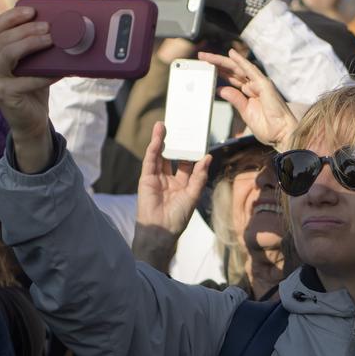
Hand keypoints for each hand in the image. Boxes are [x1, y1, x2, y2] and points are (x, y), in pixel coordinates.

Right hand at [0, 6, 55, 171]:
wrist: (32, 121)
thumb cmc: (34, 87)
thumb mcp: (34, 63)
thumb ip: (37, 44)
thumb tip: (60, 21)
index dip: (13, 16)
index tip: (33, 11)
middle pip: (3, 38)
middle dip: (28, 29)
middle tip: (50, 27)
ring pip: (8, 52)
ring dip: (31, 43)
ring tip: (52, 41)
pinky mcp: (2, 94)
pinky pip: (25, 79)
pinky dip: (44, 75)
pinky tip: (60, 71)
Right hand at [136, 122, 210, 237]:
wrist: (160, 231)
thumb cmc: (178, 217)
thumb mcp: (193, 195)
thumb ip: (200, 176)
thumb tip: (208, 157)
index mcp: (183, 184)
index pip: (187, 163)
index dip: (190, 151)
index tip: (196, 137)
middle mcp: (169, 179)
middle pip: (171, 156)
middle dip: (174, 142)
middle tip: (178, 126)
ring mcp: (157, 178)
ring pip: (159, 155)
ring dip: (160, 140)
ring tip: (162, 124)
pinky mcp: (146, 179)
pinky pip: (150, 161)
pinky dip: (152, 149)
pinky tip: (156, 138)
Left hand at [197, 48, 297, 147]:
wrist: (282, 134)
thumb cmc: (268, 127)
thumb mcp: (245, 113)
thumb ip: (235, 100)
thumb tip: (220, 89)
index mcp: (249, 92)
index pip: (231, 78)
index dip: (219, 71)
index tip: (206, 67)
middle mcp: (254, 85)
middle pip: (232, 70)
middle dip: (217, 63)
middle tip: (201, 57)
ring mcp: (259, 84)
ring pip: (238, 68)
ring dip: (223, 60)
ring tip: (208, 56)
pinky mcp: (264, 85)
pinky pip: (251, 70)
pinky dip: (241, 61)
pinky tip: (232, 54)